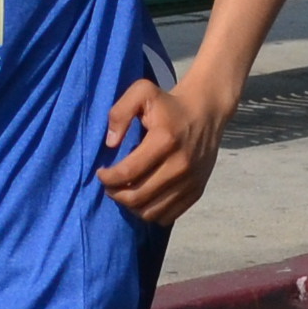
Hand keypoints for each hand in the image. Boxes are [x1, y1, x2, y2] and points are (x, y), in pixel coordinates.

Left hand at [96, 72, 227, 225]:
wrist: (206, 111)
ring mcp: (190, 181)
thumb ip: (120, 113)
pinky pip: (168, 216)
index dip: (108, 178)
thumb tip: (111, 143)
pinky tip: (143, 199)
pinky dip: (150, 212)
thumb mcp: (142, 92)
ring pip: (151, 211)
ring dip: (131, 206)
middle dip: (115, 194)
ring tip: (124, 192)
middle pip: (137, 196)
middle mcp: (180, 165)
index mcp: (165, 140)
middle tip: (109, 185)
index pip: (128, 173)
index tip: (101, 173)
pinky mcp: (197, 190)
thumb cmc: (169, 103)